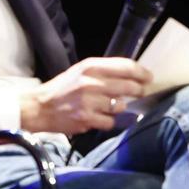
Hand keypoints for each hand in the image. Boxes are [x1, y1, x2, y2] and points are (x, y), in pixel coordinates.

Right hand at [20, 57, 153, 133]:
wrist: (39, 107)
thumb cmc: (63, 88)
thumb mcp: (81, 71)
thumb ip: (104, 71)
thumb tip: (132, 74)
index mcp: (91, 66)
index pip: (126, 66)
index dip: (141, 72)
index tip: (149, 77)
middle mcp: (91, 82)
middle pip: (129, 87)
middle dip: (138, 91)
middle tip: (141, 92)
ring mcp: (89, 102)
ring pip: (120, 106)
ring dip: (119, 107)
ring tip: (109, 106)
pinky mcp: (86, 119)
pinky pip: (110, 121)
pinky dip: (108, 120)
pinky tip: (100, 117)